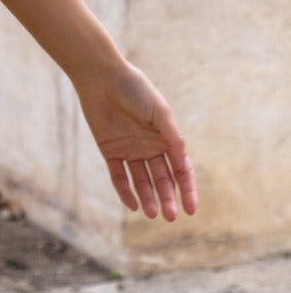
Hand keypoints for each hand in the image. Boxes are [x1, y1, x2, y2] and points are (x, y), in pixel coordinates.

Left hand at [75, 62, 198, 220]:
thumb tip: (184, 164)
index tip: (191, 209)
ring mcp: (130, 150)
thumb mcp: (160, 113)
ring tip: (153, 214)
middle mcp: (150, 147)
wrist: (101, 76)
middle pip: (162, 179)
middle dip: (168, 198)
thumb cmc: (135, 90)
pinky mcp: (110, 151)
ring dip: (148, 197)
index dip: (187, 190)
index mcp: (166, 138)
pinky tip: (134, 205)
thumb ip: (172, 138)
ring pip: (142, 181)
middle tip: (170, 216)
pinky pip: (119, 176)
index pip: (180, 170)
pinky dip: (126, 191)